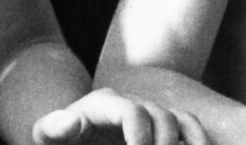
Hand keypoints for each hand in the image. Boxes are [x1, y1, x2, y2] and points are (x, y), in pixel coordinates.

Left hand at [33, 88, 207, 144]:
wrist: (72, 134)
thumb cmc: (59, 138)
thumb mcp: (46, 135)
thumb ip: (52, 128)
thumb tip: (73, 120)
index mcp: (104, 104)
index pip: (132, 111)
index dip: (140, 135)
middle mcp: (132, 104)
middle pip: (160, 116)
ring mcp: (149, 114)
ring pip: (180, 121)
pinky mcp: (162, 128)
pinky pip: (189, 127)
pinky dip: (199, 142)